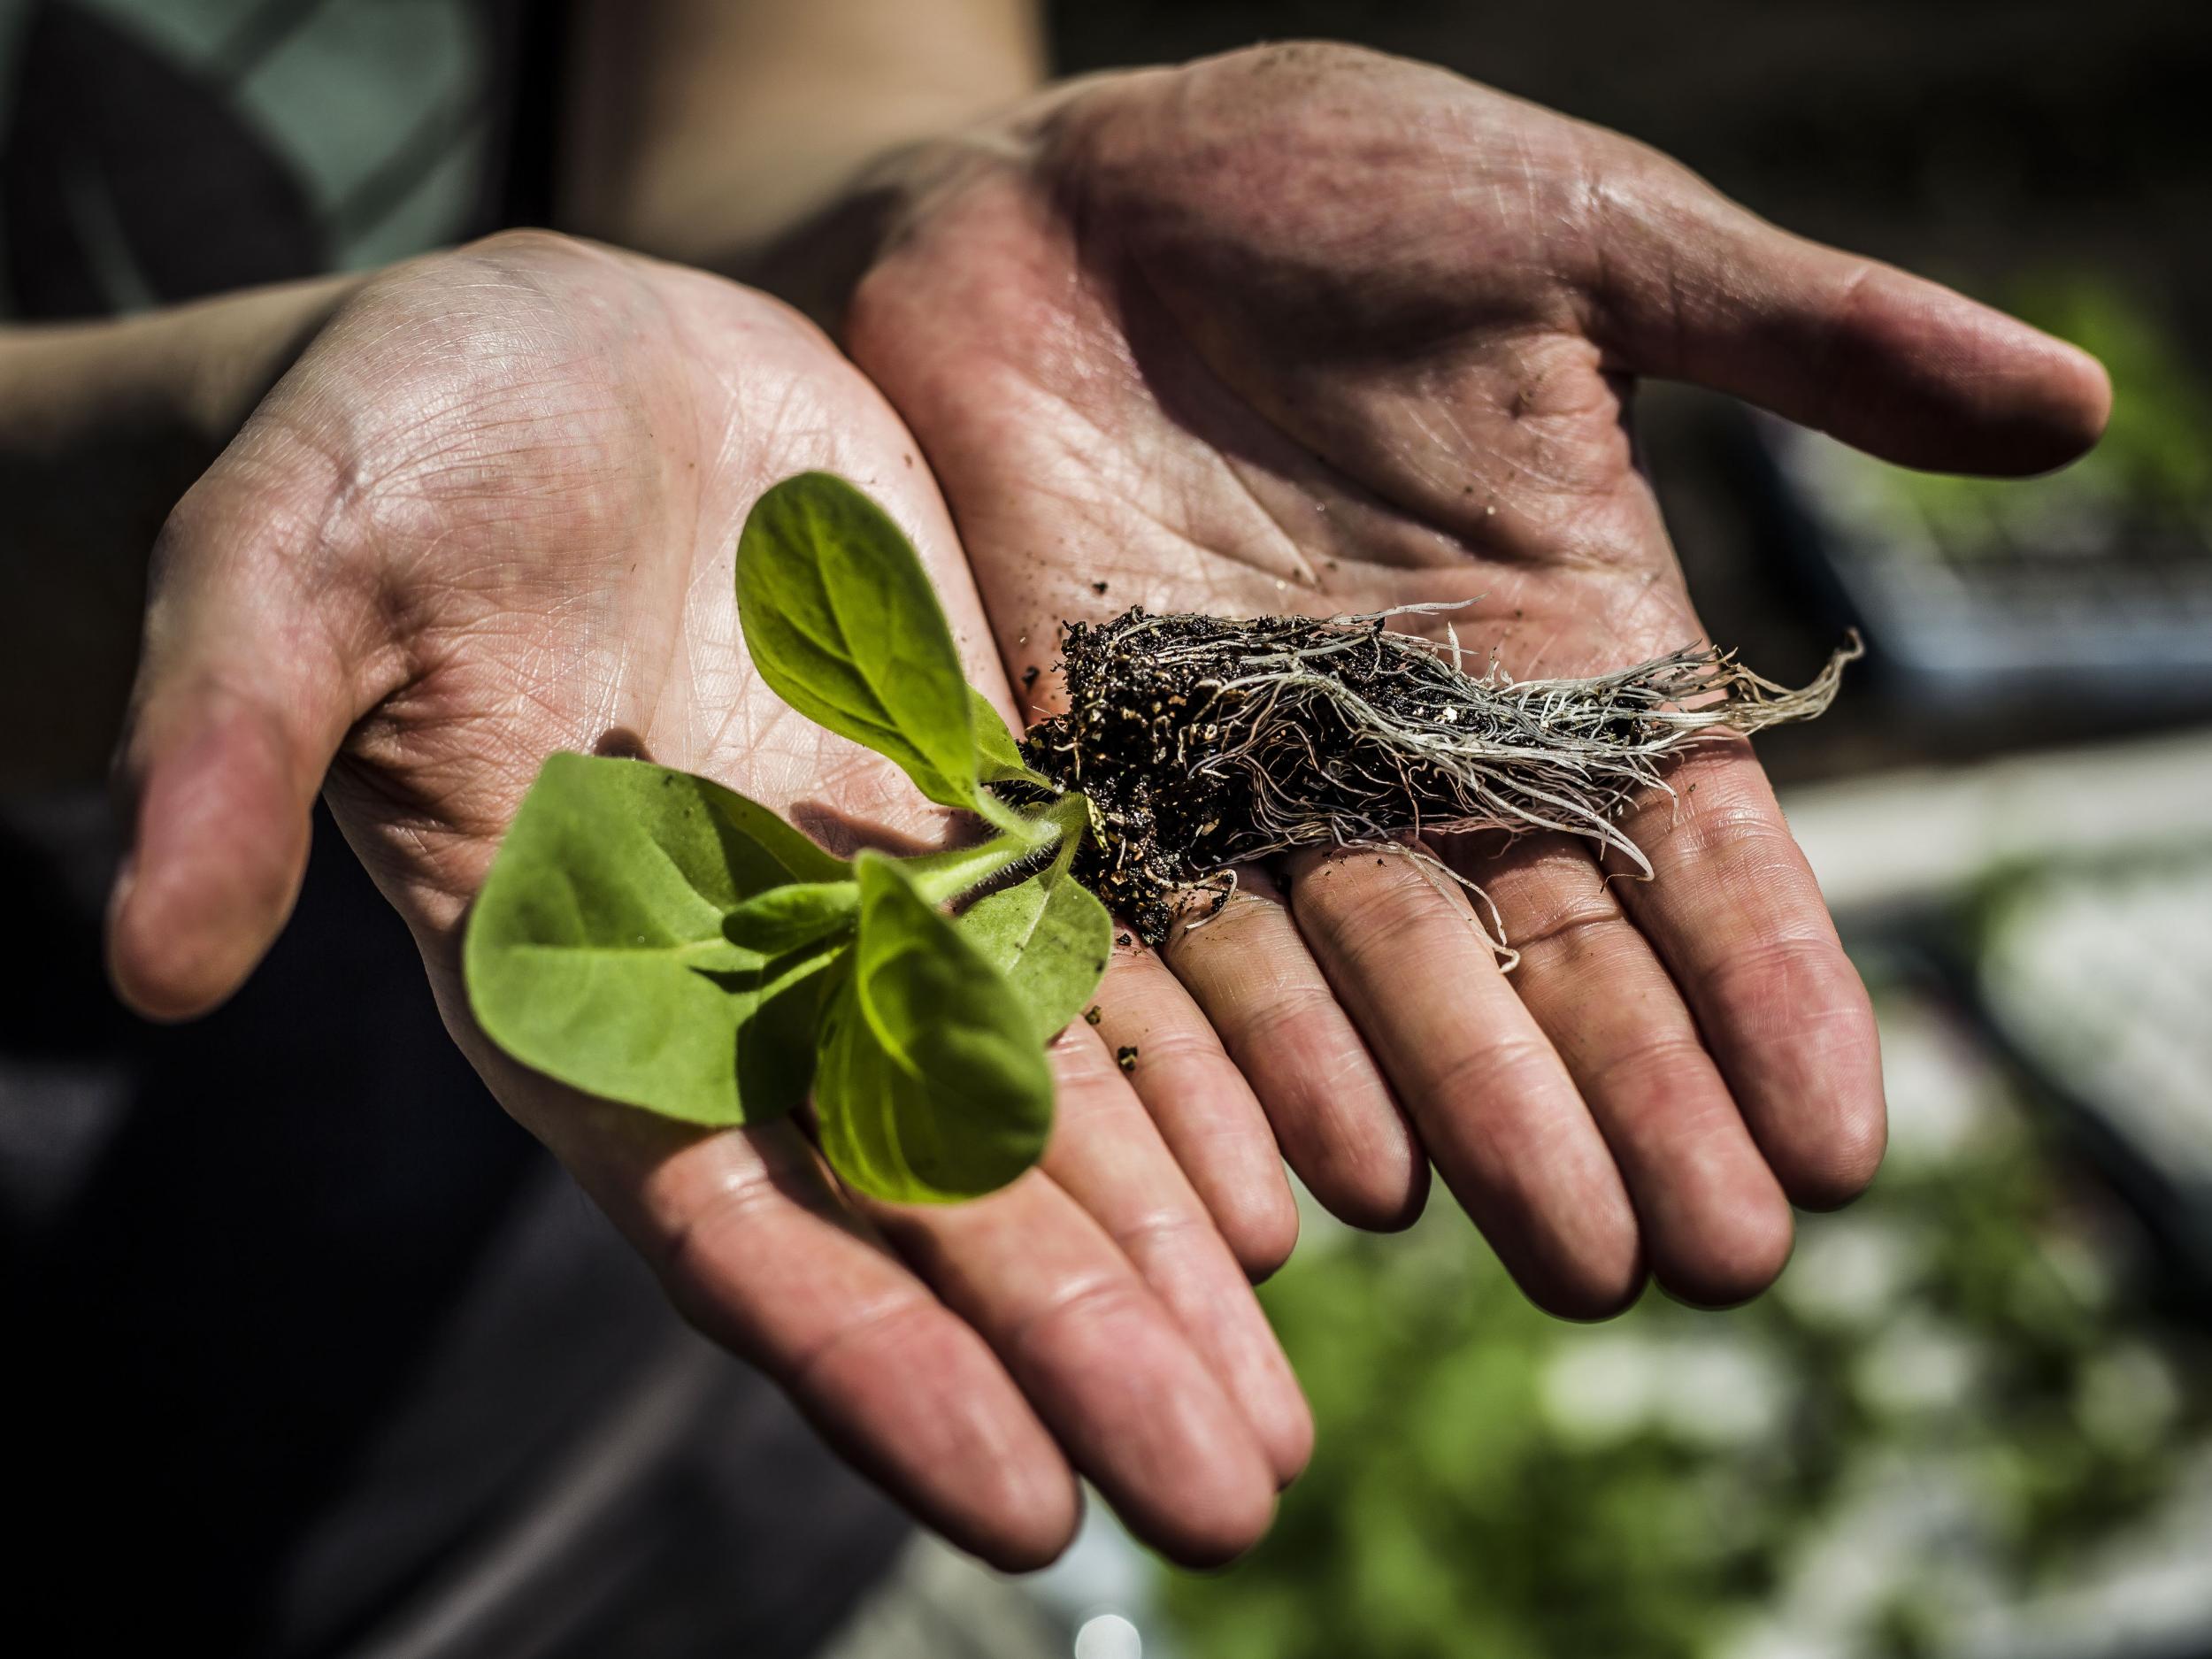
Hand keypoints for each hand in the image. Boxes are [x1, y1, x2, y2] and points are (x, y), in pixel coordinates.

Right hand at [105, 232, 1306, 1565]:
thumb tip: (144, 955)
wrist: (544, 356)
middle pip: (929, 1202)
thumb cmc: (382, 455)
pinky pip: (1099, 952)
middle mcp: (745, 979)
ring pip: (1041, 1107)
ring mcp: (871, 895)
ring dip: (1163, 1251)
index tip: (1024, 1500)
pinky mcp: (963, 793)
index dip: (872, 1358)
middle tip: (1234, 1498)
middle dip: (1076, 1346)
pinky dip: (1192, 1060)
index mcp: (582, 979)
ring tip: (1280, 1402)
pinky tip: (1300, 1172)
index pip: (732, 1217)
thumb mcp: (286, 564)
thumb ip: (235, 745)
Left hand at [832, 44, 2110, 1310]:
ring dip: (1465, 1118)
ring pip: (1371, 979)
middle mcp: (1416, 735)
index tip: (1838, 1141)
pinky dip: (1240, 1053)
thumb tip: (2070, 404)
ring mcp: (1249, 766)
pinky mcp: (1091, 765)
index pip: (1691, 841)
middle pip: (1541, 948)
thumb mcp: (1579, 236)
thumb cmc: (1319, 183)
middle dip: (1630, 1103)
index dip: (1768, 986)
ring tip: (1552, 1248)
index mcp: (1561, 631)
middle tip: (1707, 1261)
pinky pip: (1169, 932)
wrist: (1051, 192)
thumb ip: (1795, 336)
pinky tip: (1317, 1175)